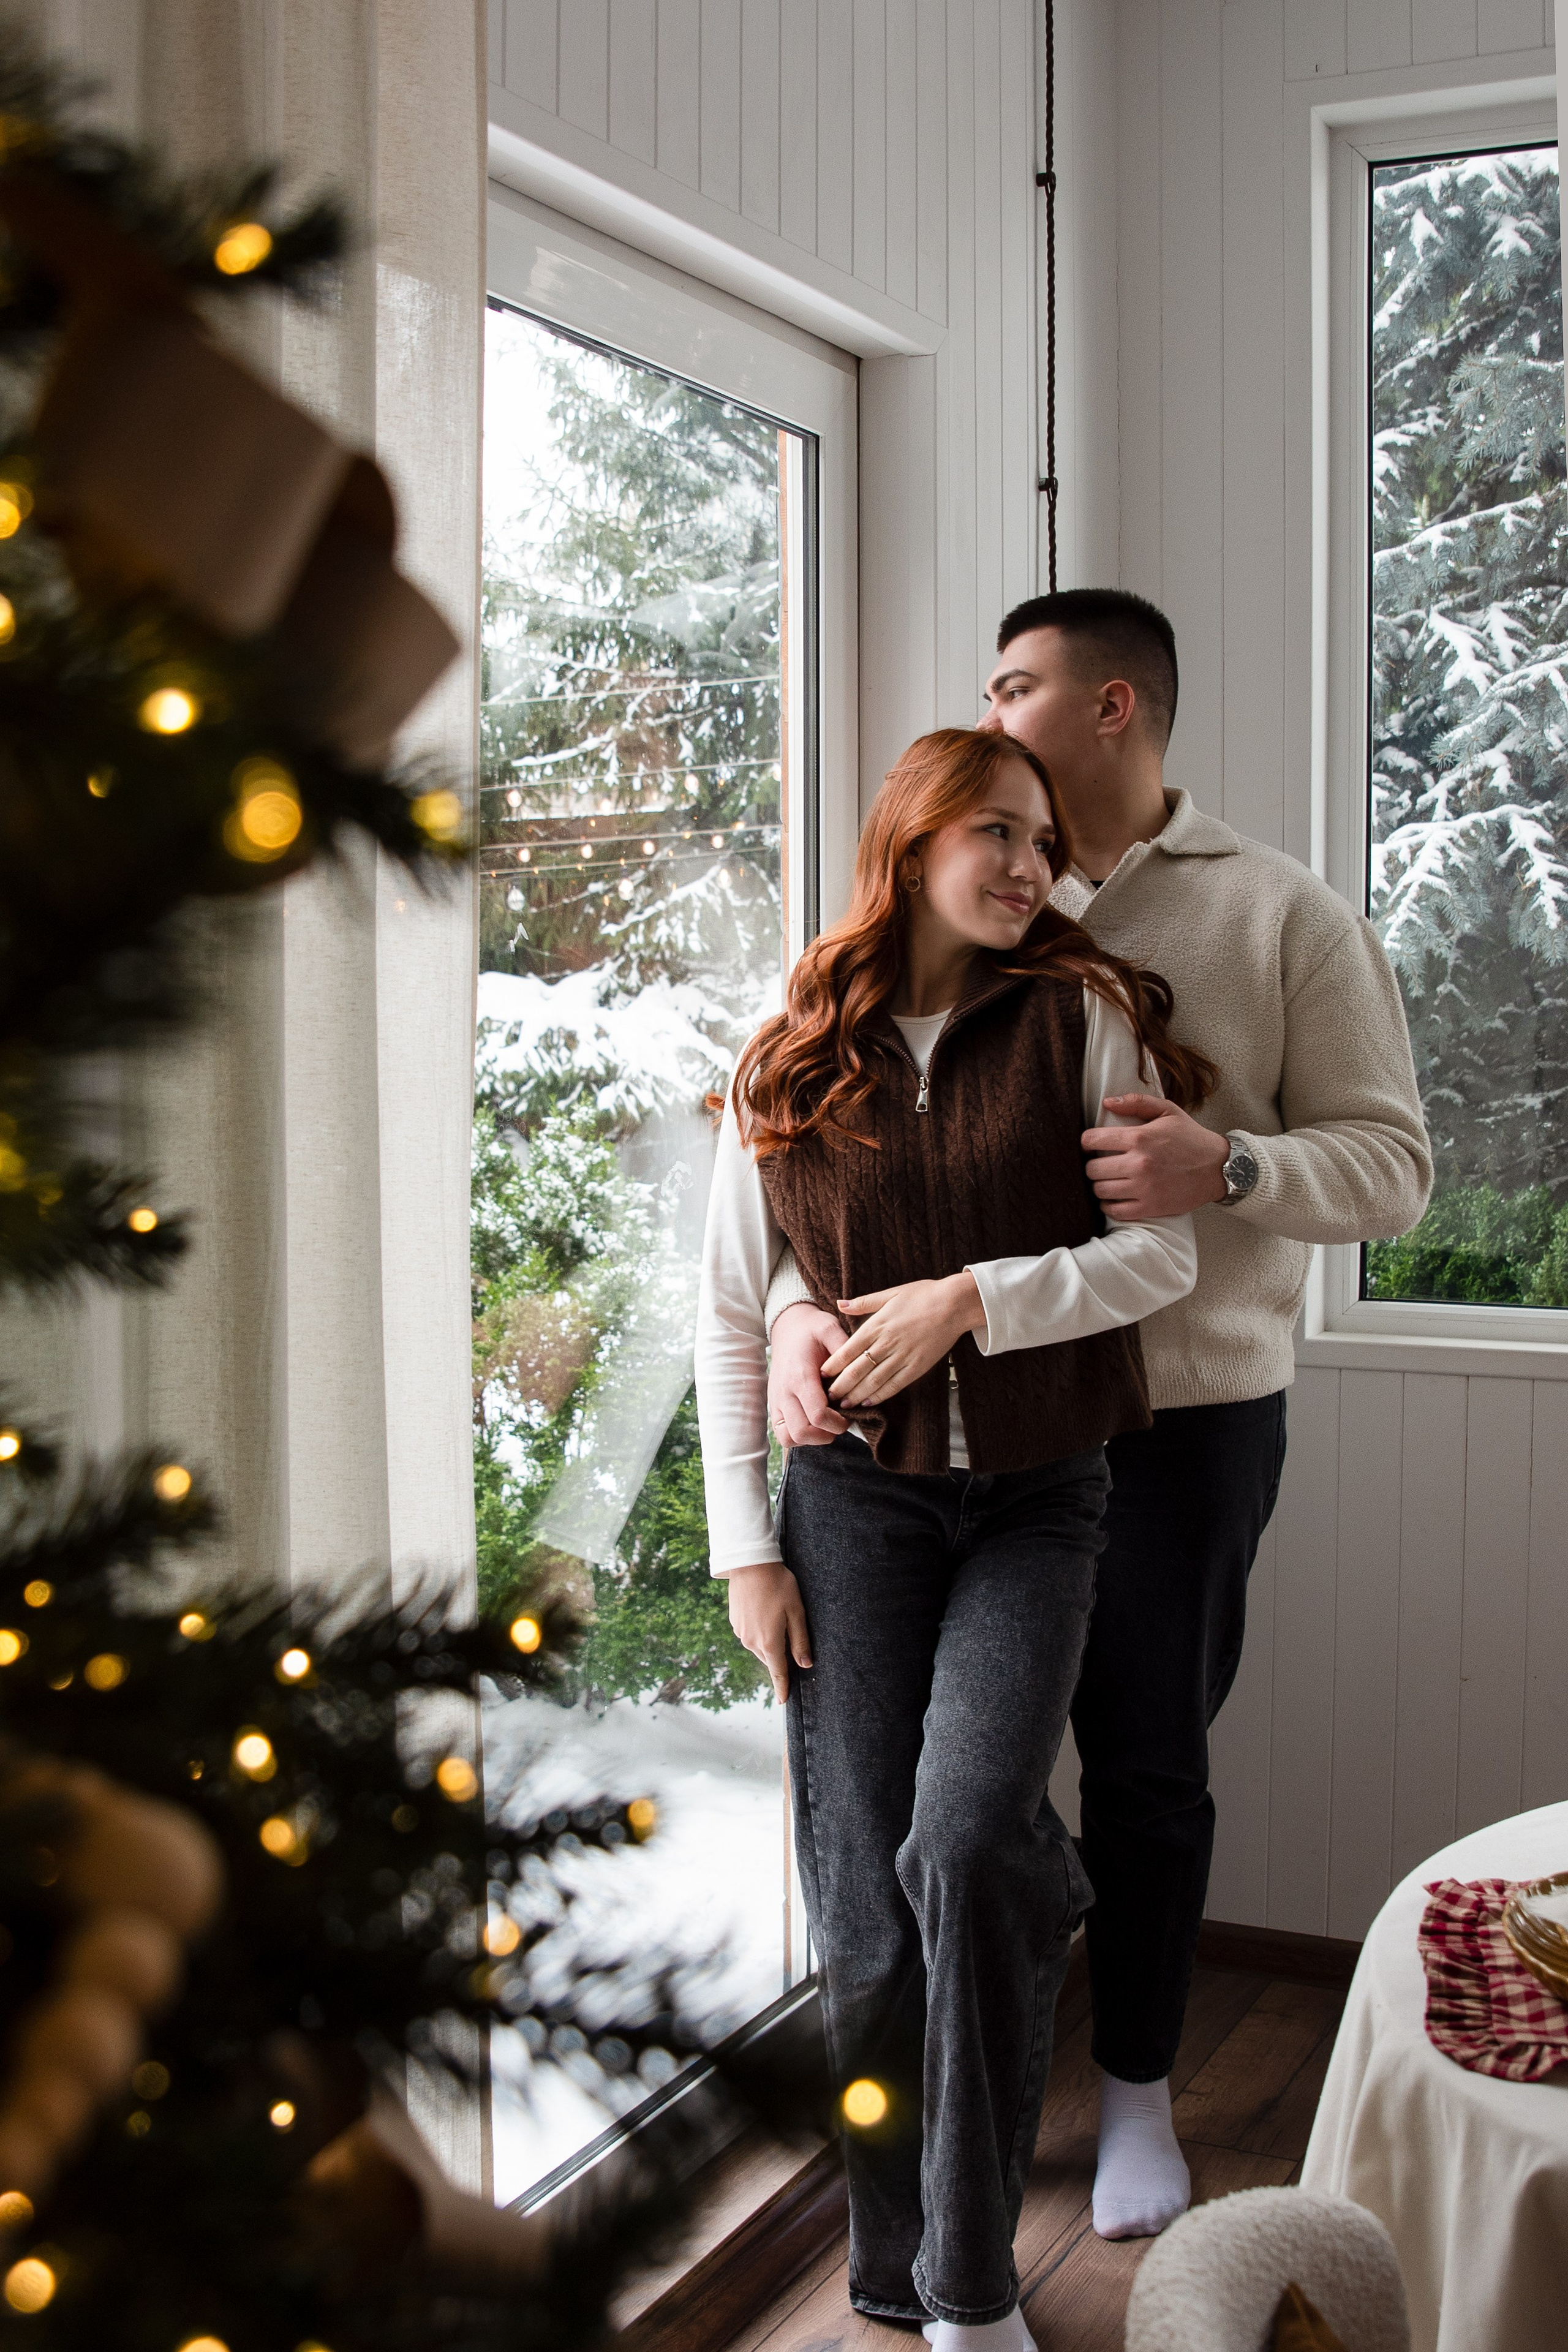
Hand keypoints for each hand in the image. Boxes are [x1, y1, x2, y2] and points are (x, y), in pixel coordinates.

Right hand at [726, 1563, 811, 1702]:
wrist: (750, 1564)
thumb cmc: (779, 1586)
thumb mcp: (797, 1612)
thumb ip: (800, 1641)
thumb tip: (806, 1664)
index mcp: (769, 1642)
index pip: (778, 1672)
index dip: (782, 1687)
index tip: (783, 1701)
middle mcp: (751, 1642)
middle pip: (770, 1659)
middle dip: (780, 1657)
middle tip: (791, 1638)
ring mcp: (740, 1632)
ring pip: (759, 1647)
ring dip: (769, 1642)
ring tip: (778, 1620)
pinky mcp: (735, 1622)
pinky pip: (750, 1634)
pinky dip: (759, 1631)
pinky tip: (765, 1613)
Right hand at [768, 1302, 849, 1446]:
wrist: (787, 1327)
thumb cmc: (812, 1329)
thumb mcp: (830, 1328)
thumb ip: (845, 1347)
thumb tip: (862, 1366)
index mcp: (800, 1376)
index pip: (817, 1414)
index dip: (837, 1423)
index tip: (849, 1415)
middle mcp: (784, 1392)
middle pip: (802, 1431)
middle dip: (826, 1435)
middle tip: (840, 1424)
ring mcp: (776, 1401)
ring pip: (789, 1437)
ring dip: (811, 1439)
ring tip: (826, 1427)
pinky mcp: (774, 1406)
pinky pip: (781, 1433)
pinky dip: (798, 1437)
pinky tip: (814, 1425)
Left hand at [821, 1272, 984, 1408]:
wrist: (954, 1304)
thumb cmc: (923, 1295)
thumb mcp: (890, 1293)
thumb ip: (863, 1302)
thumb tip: (838, 1303)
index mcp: (877, 1324)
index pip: (848, 1349)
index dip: (833, 1364)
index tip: (821, 1374)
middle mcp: (887, 1343)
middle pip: (858, 1369)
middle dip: (841, 1385)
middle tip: (828, 1396)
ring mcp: (903, 1356)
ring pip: (874, 1380)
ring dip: (857, 1394)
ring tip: (844, 1405)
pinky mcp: (918, 1366)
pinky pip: (895, 1384)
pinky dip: (881, 1395)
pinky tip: (869, 1402)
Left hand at [1082, 1094, 1229, 1219]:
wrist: (1218, 1168)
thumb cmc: (1191, 1138)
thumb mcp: (1168, 1111)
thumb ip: (1136, 1103)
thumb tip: (1107, 1102)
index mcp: (1139, 1137)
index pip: (1092, 1140)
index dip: (1087, 1141)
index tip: (1091, 1144)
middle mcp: (1138, 1163)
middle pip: (1092, 1169)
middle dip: (1093, 1165)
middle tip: (1103, 1163)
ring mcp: (1143, 1187)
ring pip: (1100, 1190)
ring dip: (1101, 1185)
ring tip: (1109, 1180)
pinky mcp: (1150, 1207)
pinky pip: (1114, 1211)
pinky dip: (1109, 1205)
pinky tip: (1115, 1197)